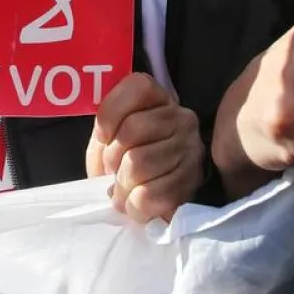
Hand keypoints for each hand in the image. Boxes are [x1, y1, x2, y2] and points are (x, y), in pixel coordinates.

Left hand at [86, 73, 202, 221]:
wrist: (162, 186)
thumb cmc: (131, 154)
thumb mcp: (112, 133)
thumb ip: (104, 131)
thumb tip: (104, 154)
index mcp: (160, 98)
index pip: (137, 88)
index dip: (110, 114)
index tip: (102, 137)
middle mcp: (181, 118)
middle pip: (132, 129)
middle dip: (111, 156)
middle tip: (112, 169)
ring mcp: (190, 149)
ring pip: (138, 164)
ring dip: (121, 184)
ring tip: (122, 188)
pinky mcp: (190, 183)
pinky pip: (149, 195)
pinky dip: (132, 205)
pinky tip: (134, 202)